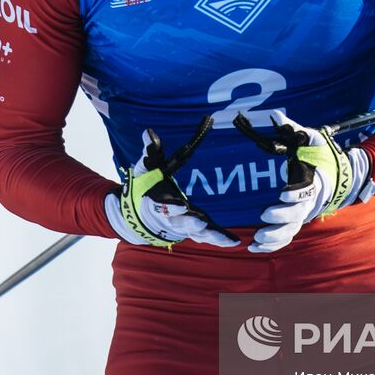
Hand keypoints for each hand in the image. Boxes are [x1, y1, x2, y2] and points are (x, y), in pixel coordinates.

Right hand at [104, 117, 238, 247]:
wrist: (141, 214)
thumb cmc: (147, 186)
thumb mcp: (147, 168)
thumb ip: (150, 152)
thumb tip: (148, 133)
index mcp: (158, 202)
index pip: (162, 206)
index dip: (171, 206)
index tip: (181, 206)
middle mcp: (171, 218)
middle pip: (182, 222)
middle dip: (192, 223)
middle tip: (202, 222)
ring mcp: (183, 226)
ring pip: (196, 233)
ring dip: (209, 235)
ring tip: (225, 239)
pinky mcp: (193, 230)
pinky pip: (206, 237)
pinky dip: (219, 239)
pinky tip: (234, 241)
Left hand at [233, 111, 374, 252]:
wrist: (336, 175)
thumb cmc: (319, 155)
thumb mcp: (309, 139)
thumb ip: (293, 129)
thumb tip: (275, 115)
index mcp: (314, 182)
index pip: (306, 191)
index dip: (296, 194)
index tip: (283, 194)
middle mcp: (310, 202)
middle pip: (297, 215)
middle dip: (281, 217)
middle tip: (264, 215)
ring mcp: (303, 214)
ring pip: (291, 230)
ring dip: (275, 236)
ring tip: (256, 239)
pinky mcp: (296, 222)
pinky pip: (286, 237)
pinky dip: (272, 245)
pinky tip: (255, 248)